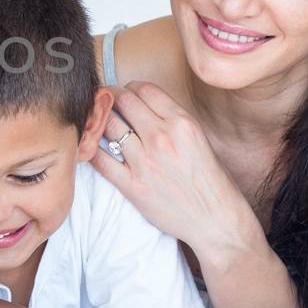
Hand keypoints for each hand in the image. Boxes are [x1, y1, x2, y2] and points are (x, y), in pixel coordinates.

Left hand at [91, 82, 263, 262]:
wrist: (215, 220)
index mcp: (182, 123)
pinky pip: (100, 159)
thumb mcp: (199, 138)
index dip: (130, 88)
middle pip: (123, 101)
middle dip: (112, 99)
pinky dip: (92, 149)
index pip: (144, 89)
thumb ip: (172, 120)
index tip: (125, 94)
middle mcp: (162, 138)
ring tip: (98, 124)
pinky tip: (92, 147)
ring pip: (108, 126)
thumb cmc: (210, 180)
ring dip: (101, 122)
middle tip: (106, 104)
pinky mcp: (132, 186)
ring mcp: (145, 162)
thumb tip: (143, 104)